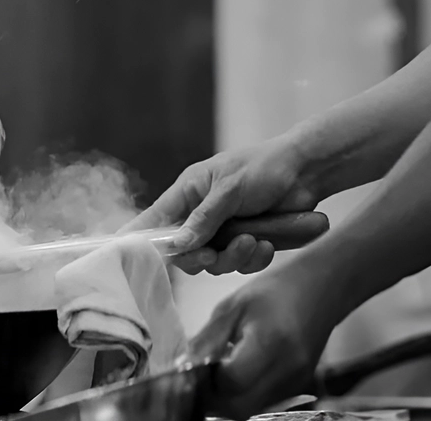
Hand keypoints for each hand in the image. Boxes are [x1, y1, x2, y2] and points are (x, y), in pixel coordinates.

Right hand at [123, 137, 317, 274]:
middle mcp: (201, 214)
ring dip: (234, 257)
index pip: (154, 219)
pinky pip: (240, 264)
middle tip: (213, 254)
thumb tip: (179, 245)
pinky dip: (254, 258)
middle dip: (201, 256)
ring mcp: (223, 230)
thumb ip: (204, 219)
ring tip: (254, 241)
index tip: (122, 254)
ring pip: (213, 262)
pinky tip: (267, 244)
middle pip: (184, 251)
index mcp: (189, 192)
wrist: (308, 173)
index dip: (139, 238)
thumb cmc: (264, 167)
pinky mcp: (246, 243)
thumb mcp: (230, 189)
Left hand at [189, 261, 339, 418]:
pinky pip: (264, 402)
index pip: (231, 381)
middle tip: (198, 379)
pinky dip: (245, 394)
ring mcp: (295, 383)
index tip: (192, 368)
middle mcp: (286, 370)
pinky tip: (236, 373)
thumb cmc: (272, 291)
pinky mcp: (298, 386)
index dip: (207, 379)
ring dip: (228, 399)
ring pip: (252, 409)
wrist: (320, 290)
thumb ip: (207, 339)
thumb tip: (181, 366)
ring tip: (215, 374)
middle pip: (241, 406)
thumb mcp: (233, 306)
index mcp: (269, 343)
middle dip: (213, 398)